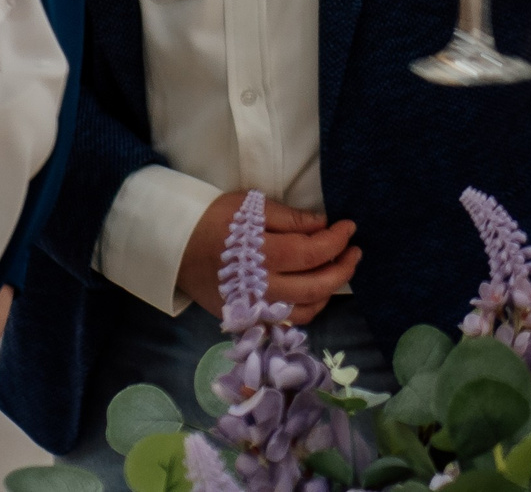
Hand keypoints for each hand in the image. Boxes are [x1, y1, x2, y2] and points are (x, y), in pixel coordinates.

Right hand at [178, 192, 359, 326]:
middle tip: (355, 251)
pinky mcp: (248, 318)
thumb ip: (290, 218)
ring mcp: (255, 308)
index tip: (350, 227)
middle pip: (315, 286)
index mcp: (262, 255)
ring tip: (339, 270)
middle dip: (342, 268)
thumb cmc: (214, 221)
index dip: (337, 240)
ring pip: (305, 310)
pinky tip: (317, 291)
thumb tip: (322, 225)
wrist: (176, 247)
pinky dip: (309, 308)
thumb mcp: (251, 208)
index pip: (312, 252)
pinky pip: (287, 322)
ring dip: (329, 291)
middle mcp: (261, 287)